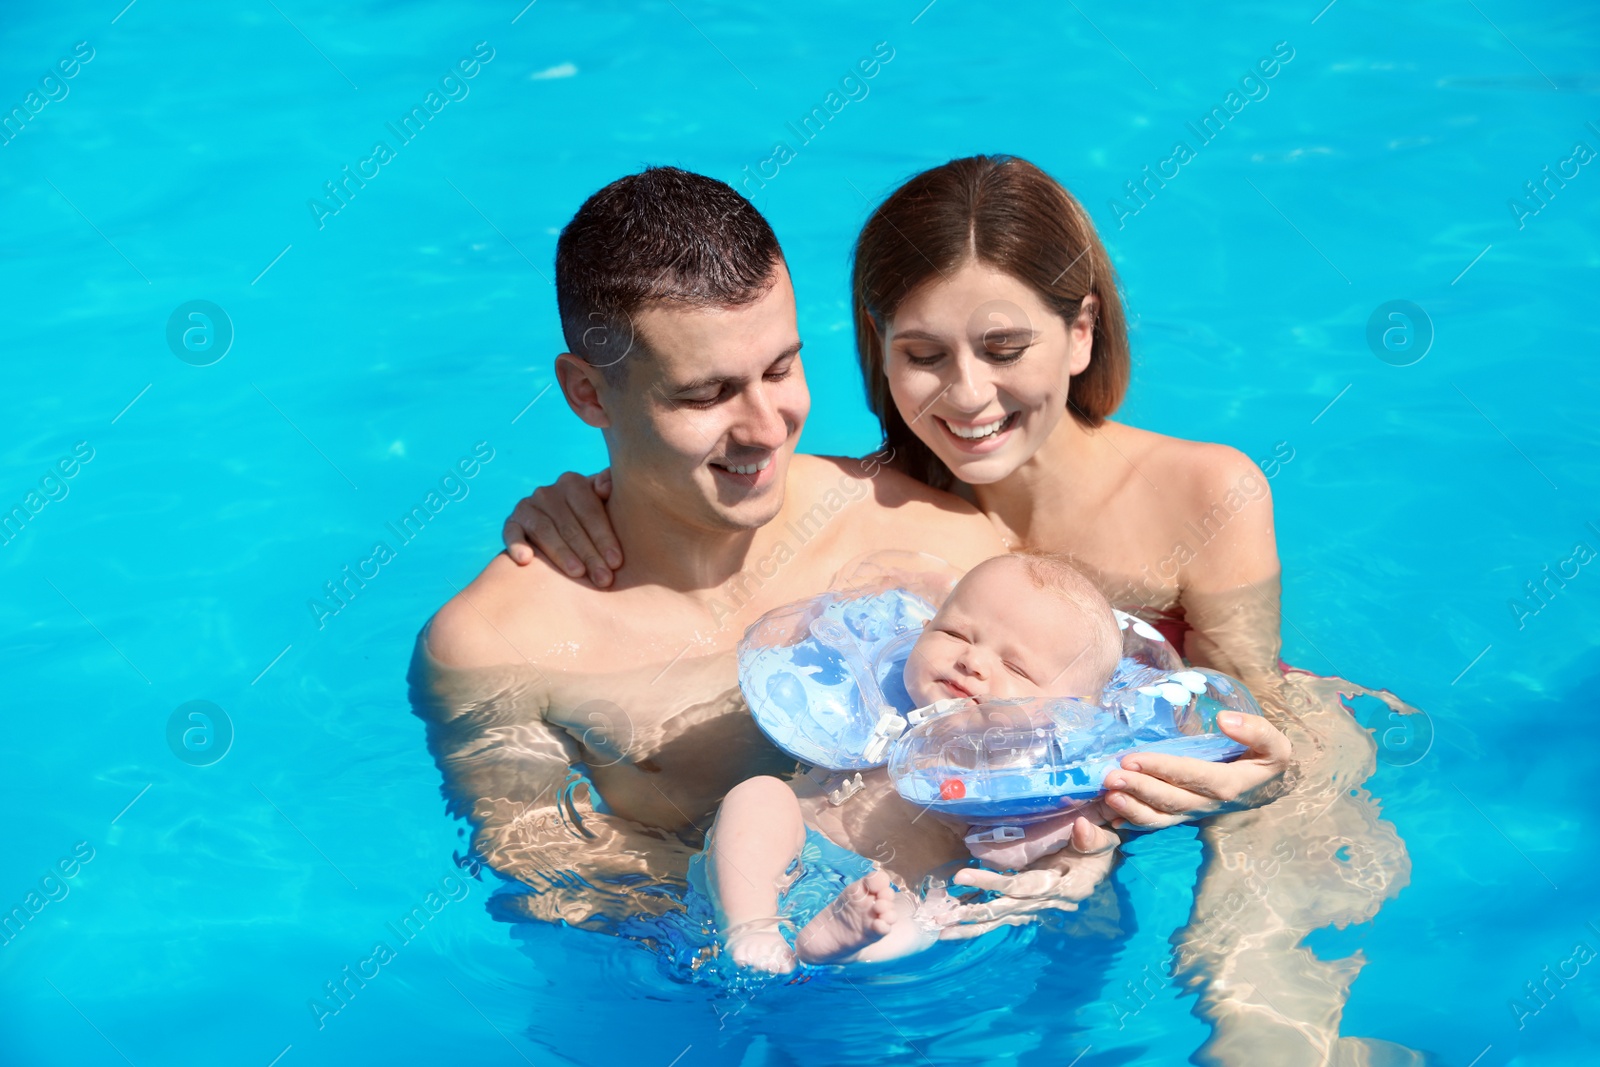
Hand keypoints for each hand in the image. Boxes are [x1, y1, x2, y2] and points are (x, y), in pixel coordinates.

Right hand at [501, 470, 620, 585]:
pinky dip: (517, 545)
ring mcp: (527, 506)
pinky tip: (525, 560)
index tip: (616, 562)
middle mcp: (548, 492)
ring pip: (545, 531)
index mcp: (573, 484)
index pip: (590, 512)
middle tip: (603, 579)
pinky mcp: (511, 523)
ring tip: (578, 574)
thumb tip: (605, 487)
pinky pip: (512, 533)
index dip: (605, 538)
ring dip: (562, 554)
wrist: (561, 525)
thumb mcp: (605, 500)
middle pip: (570, 526)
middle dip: (589, 554)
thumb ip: (609, 485)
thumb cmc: (592, 518)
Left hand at [930, 819, 1118, 939]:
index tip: (962, 876)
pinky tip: (957, 928)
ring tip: (942, 931)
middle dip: (974, 912)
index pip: (1022, 887)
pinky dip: (981, 922)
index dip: (993, 883)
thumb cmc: (1100, 851)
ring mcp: (1037, 906)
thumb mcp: (1104, 843)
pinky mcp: (1028, 905)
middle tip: (943, 916)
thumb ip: (1093, 838)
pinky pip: (1002, 915)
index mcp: (1064, 888)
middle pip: (1006, 908)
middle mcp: (1047, 902)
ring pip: (1001, 918)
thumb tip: (1080, 826)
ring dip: (972, 925)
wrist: (1102, 866)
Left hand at [1101, 711, 1291, 828]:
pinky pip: (1158, 823)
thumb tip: (1225, 719)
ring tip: (1108, 797)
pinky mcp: (1182, 814)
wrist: (1265, 785)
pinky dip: (1135, 822)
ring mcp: (1193, 811)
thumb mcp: (1275, 745)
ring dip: (1132, 808)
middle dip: (1139, 789)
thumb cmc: (1264, 758)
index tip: (1133, 758)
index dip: (1163, 768)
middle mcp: (1207, 803)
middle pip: (1171, 799)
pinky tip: (1112, 818)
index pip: (1193, 776)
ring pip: (1161, 816)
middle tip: (1110, 778)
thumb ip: (1257, 731)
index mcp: (1228, 784)